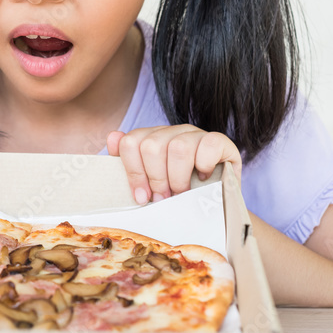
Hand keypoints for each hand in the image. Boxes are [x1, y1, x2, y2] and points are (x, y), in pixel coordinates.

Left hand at [106, 124, 241, 204]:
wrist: (217, 201)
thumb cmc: (179, 192)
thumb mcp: (151, 183)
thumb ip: (129, 163)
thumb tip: (112, 137)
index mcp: (152, 138)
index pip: (130, 143)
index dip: (133, 172)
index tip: (141, 197)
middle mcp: (172, 132)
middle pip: (151, 146)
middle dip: (156, 179)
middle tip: (163, 199)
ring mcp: (195, 134)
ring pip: (178, 147)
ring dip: (178, 178)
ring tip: (181, 194)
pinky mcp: (220, 141)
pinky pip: (207, 145)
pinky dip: (203, 165)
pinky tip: (203, 178)